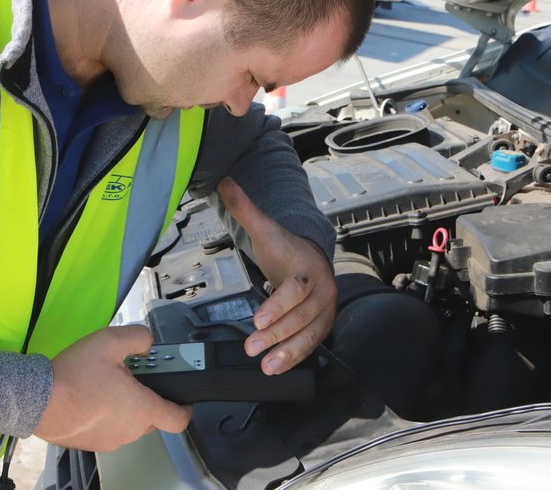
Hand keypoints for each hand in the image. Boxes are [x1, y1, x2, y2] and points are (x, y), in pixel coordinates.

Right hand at [34, 325, 191, 450]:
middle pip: (152, 418)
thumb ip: (138, 338)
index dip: (185, 409)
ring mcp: (110, 440)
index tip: (184, 399)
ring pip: (128, 423)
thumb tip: (147, 343)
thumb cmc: (75, 374)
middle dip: (147, 398)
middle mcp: (130, 430)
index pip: (178, 419)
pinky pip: (108, 429)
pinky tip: (90, 397)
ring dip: (124, 407)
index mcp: (142, 409)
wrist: (37, 399)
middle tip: (133, 377)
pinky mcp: (91, 444)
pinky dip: (106, 416)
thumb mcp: (110, 341)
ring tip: (106, 384)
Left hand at [218, 177, 335, 375]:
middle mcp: (322, 290)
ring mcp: (325, 310)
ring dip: (288, 352)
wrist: (311, 256)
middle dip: (277, 334)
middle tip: (252, 347)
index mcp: (307, 268)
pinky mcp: (323, 324)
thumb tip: (225, 182)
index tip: (256, 320)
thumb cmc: (285, 247)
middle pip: (302, 316)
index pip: (295, 289)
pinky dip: (295, 357)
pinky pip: (312, 344)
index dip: (278, 306)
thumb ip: (245, 208)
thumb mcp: (265, 228)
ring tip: (266, 366)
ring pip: (310, 334)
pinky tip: (277, 367)